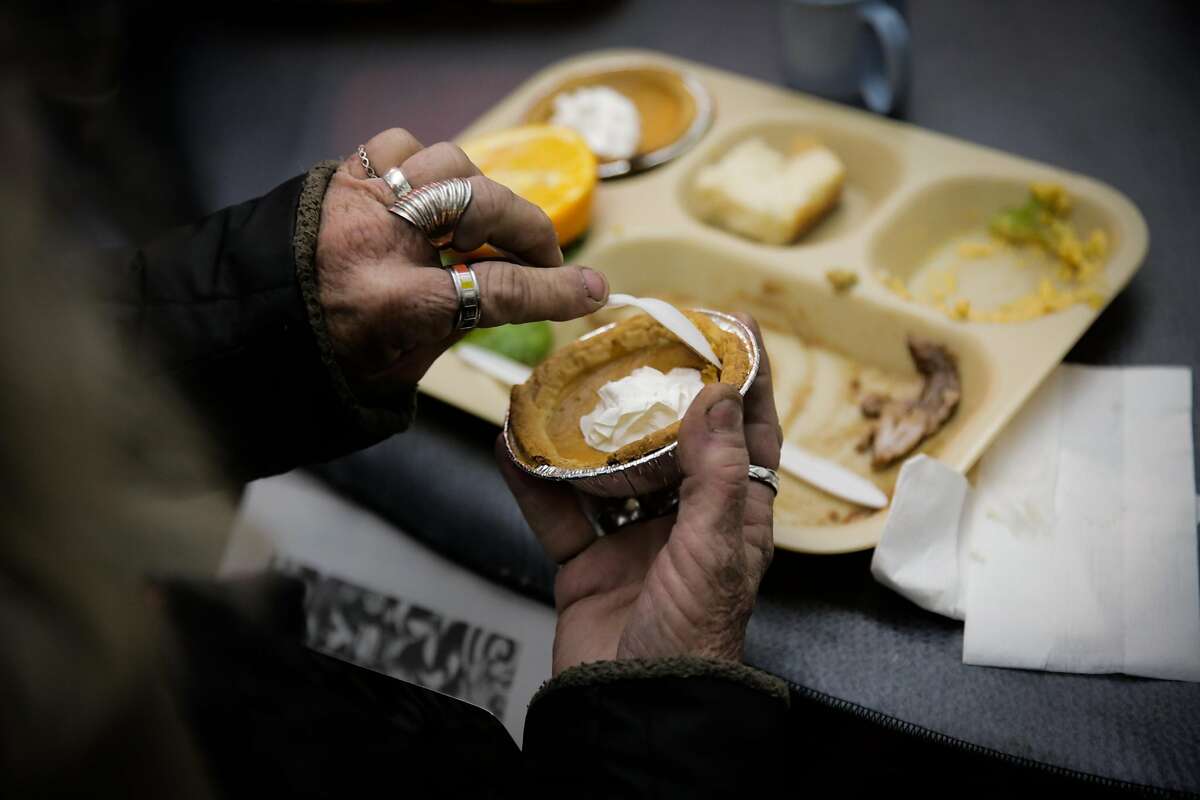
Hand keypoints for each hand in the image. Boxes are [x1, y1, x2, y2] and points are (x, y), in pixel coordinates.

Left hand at [317, 128, 608, 404]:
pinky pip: (400, 148)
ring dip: (481, 194)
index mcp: (393, 304)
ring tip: (484, 227)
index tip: (593, 290)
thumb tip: (521, 288)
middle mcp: (377, 240)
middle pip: (482, 206)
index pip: (496, 288)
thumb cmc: (325, 360)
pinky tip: (430, 199)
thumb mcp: (400, 366)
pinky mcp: (338, 176)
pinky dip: (426, 168)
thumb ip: (462, 322)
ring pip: (449, 163)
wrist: (243, 328)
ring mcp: (357, 199)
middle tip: (544, 258)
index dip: (553, 291)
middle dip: (529, 231)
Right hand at [498, 317, 781, 674]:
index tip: (733, 327)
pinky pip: (557, 513)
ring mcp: (635, 543)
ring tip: (562, 383)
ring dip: (585, 433)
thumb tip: (718, 396)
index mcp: (736, 519)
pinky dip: (534, 481)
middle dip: (653, 395)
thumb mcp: (714, 550)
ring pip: (608, 472)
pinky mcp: (587, 565)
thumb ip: (715, 474)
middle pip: (672, 443)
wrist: (632, 714)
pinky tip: (511, 445)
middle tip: (632, 343)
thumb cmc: (690, 638)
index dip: (744, 381)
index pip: (748, 436)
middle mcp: (688, 523)